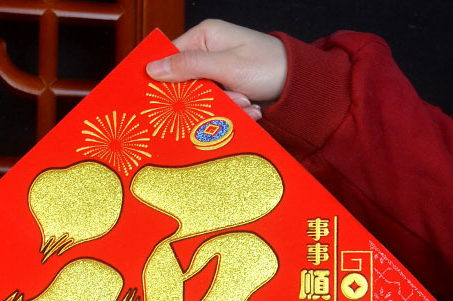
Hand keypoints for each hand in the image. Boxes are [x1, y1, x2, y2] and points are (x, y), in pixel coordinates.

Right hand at [146, 19, 287, 119]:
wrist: (300, 84)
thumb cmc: (268, 66)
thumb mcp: (226, 66)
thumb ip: (189, 66)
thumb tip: (152, 68)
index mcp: (204, 37)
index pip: (170, 58)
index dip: (165, 79)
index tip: (162, 100)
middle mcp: (208, 53)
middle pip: (186, 83)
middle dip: (205, 98)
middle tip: (230, 97)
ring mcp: (218, 73)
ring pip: (203, 99)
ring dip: (224, 107)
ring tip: (247, 100)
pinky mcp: (227, 90)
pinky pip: (219, 106)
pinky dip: (234, 111)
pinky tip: (252, 108)